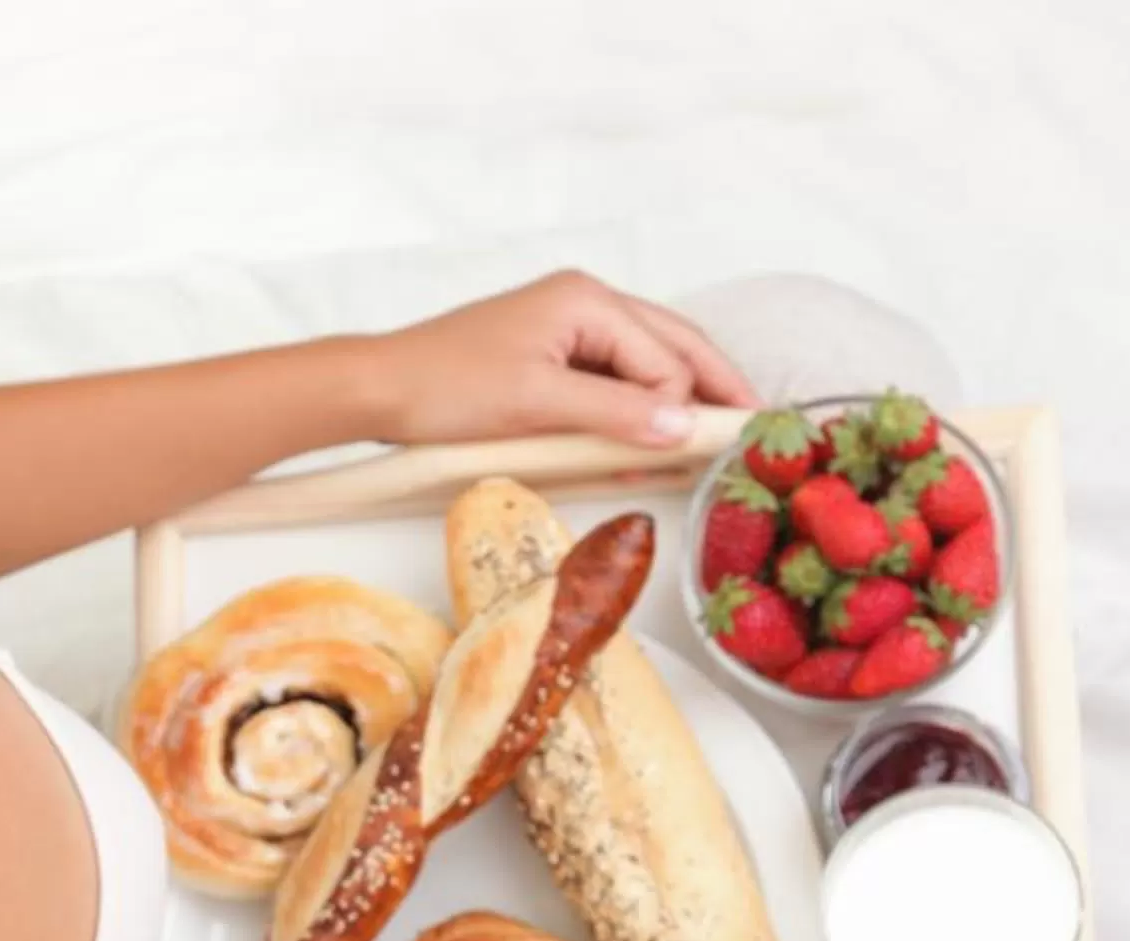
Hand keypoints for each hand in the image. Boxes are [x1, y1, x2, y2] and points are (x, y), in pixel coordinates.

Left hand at [359, 272, 757, 449]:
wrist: (382, 390)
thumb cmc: (447, 387)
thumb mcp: (537, 403)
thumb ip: (615, 412)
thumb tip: (684, 427)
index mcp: (587, 300)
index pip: (667, 355)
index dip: (694, 404)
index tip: (722, 446)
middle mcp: (586, 305)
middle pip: (672, 348)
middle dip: (708, 392)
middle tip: (747, 436)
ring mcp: (570, 330)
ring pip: (646, 368)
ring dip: (670, 409)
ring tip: (701, 451)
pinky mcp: (553, 359)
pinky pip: (612, 385)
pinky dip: (633, 416)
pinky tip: (645, 449)